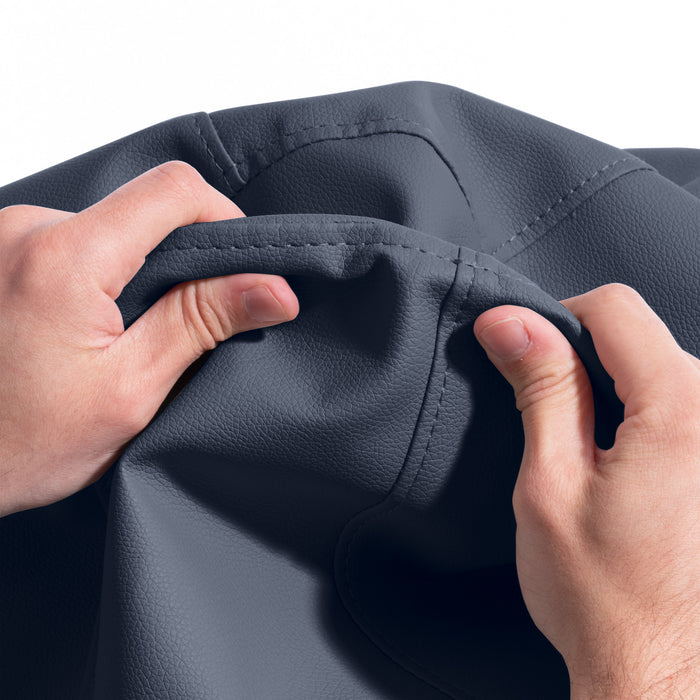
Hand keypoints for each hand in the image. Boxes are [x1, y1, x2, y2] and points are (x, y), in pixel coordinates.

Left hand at [0, 161, 298, 517]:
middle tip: (179, 323)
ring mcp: (2, 235)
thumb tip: (273, 289)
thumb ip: (202, 323)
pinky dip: (99, 274)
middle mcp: (24, 228)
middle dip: (179, 257)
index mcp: (65, 259)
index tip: (239, 265)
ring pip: (109, 225)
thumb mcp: (129, 390)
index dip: (223, 217)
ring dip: (135, 269)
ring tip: (123, 334)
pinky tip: (86, 327)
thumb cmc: (16, 443)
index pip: (173, 190)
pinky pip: (71, 240)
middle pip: (141, 207)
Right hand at [473, 283, 699, 698]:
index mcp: (682, 411)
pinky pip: (683, 409)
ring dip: (617, 398)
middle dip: (586, 365)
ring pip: (661, 371)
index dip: (555, 320)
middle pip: (641, 338)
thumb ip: (541, 388)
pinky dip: (644, 421)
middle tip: (558, 435)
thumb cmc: (604, 599)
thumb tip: (511, 323)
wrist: (662, 679)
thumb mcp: (550, 482)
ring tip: (596, 466)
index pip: (613, 308)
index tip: (526, 356)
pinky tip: (629, 476)